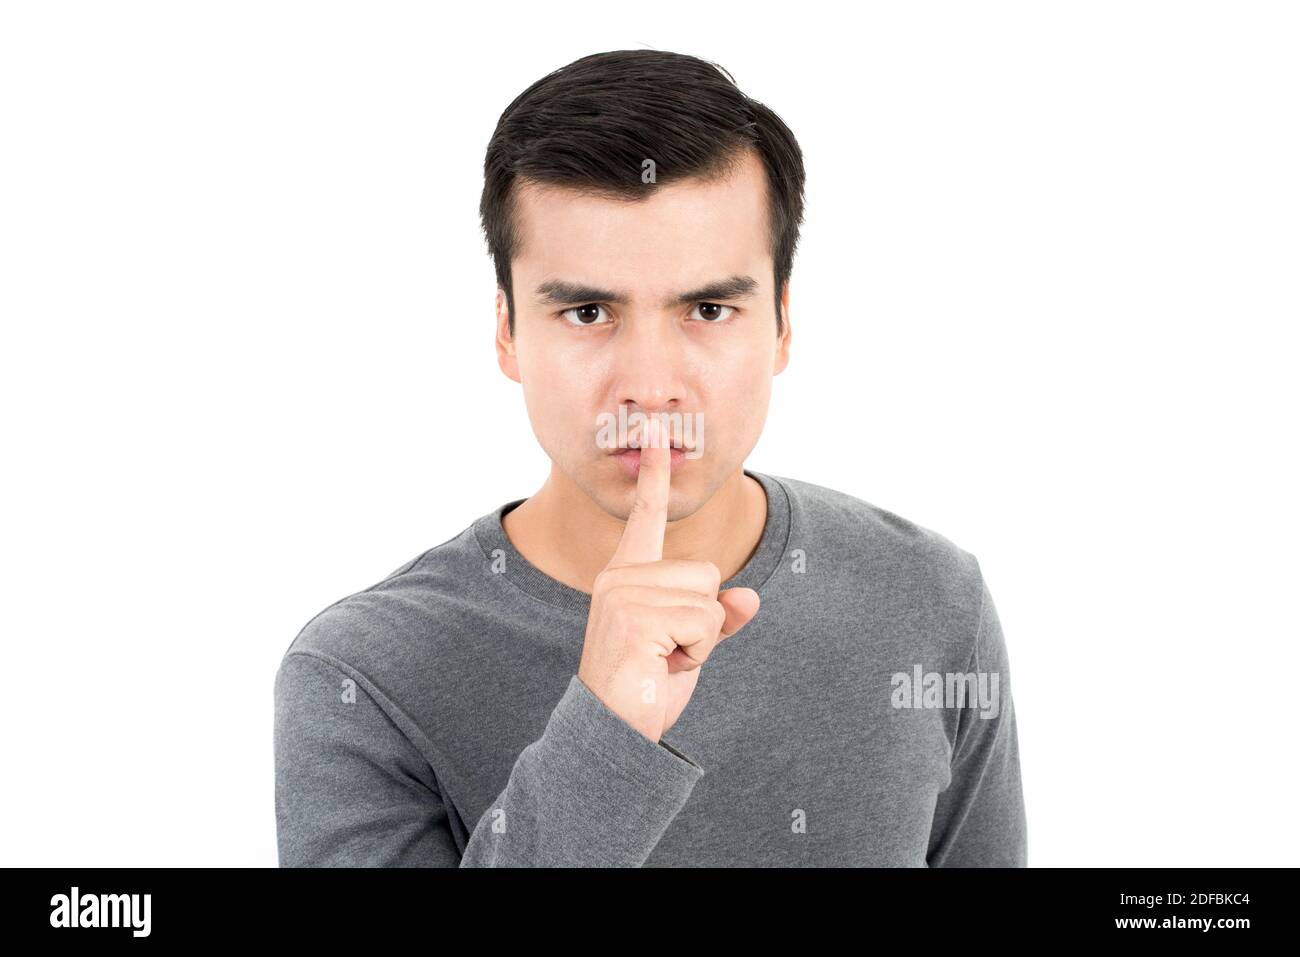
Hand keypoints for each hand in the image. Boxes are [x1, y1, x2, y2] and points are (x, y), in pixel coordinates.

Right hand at [576, 415, 760, 741]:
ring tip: (662, 659)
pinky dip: (697, 652)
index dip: (656, 475)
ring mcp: (624, 594)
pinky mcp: (634, 616)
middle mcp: (620, 577)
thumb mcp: (691, 646)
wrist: (614, 732)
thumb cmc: (646, 689)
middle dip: (704, 619)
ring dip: (701, 638)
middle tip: (667, 651)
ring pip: (710, 598)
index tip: (657, 431)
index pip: (648, 518)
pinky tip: (662, 666)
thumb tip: (749, 596)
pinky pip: (706, 621)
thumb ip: (717, 616)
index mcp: (627, 575)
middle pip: (707, 572)